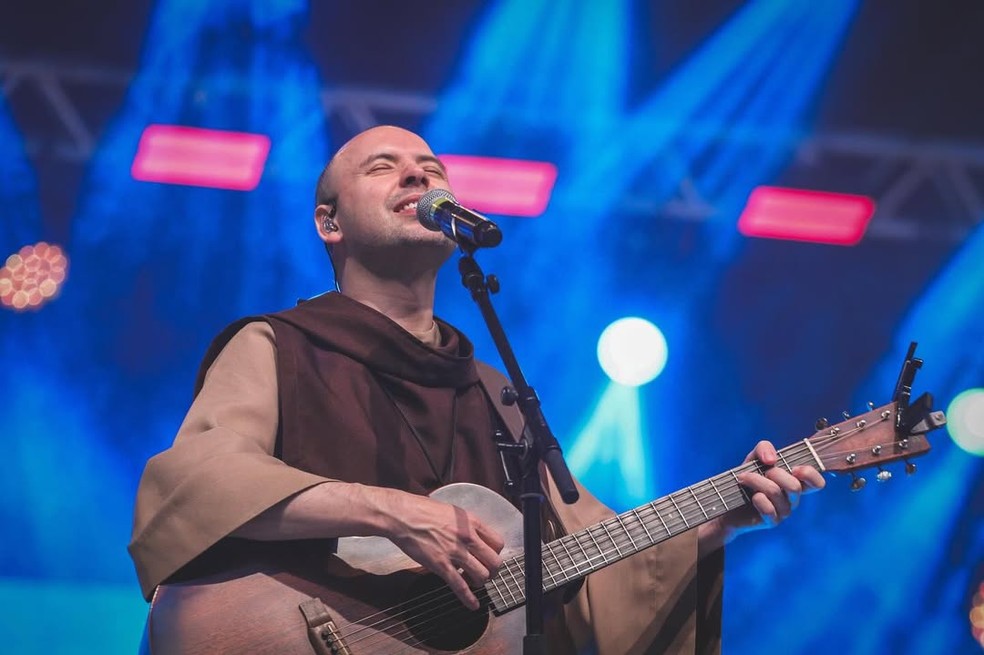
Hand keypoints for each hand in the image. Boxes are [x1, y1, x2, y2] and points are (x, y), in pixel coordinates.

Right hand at [382, 490, 503, 610]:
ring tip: (474, 581)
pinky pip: (460, 586)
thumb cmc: (422, 510)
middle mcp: (467, 537)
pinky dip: (468, 599)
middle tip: (487, 572)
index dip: (496, 553)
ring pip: (482, 575)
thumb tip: (472, 535)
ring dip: (480, 581)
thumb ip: (466, 524)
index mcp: (471, 522)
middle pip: (494, 561)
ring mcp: (455, 553)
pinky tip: (473, 605)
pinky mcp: (441, 566)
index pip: (498, 542)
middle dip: (492, 570)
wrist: (403, 516)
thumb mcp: (452, 511)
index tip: (490, 556)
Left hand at [699, 440, 825, 551]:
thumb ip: (764, 448)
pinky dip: (757, 498)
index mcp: (795, 481)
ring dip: (756, 481)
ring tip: (743, 478)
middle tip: (761, 471)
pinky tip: (751, 497)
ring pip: (776, 493)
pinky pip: (769, 509)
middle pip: (794, 486)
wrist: (727, 499)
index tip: (794, 468)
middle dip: (774, 474)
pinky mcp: (772, 521)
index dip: (810, 474)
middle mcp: (793, 498)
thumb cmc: (747, 476)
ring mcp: (784, 511)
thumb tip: (772, 460)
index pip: (817, 483)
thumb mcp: (754, 457)